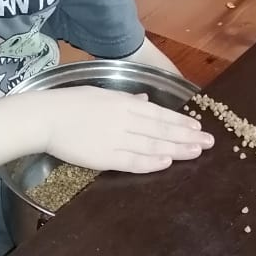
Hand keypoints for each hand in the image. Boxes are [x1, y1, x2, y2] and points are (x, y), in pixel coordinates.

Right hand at [37, 86, 214, 173]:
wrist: (46, 117)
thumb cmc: (70, 103)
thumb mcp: (101, 94)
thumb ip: (125, 98)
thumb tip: (145, 99)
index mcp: (123, 103)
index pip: (159, 114)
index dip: (180, 121)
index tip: (198, 127)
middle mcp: (125, 120)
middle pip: (161, 129)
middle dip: (187, 136)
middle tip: (209, 143)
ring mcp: (116, 139)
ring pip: (152, 145)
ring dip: (176, 149)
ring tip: (196, 152)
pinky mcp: (105, 157)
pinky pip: (133, 160)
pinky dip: (151, 162)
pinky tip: (167, 161)